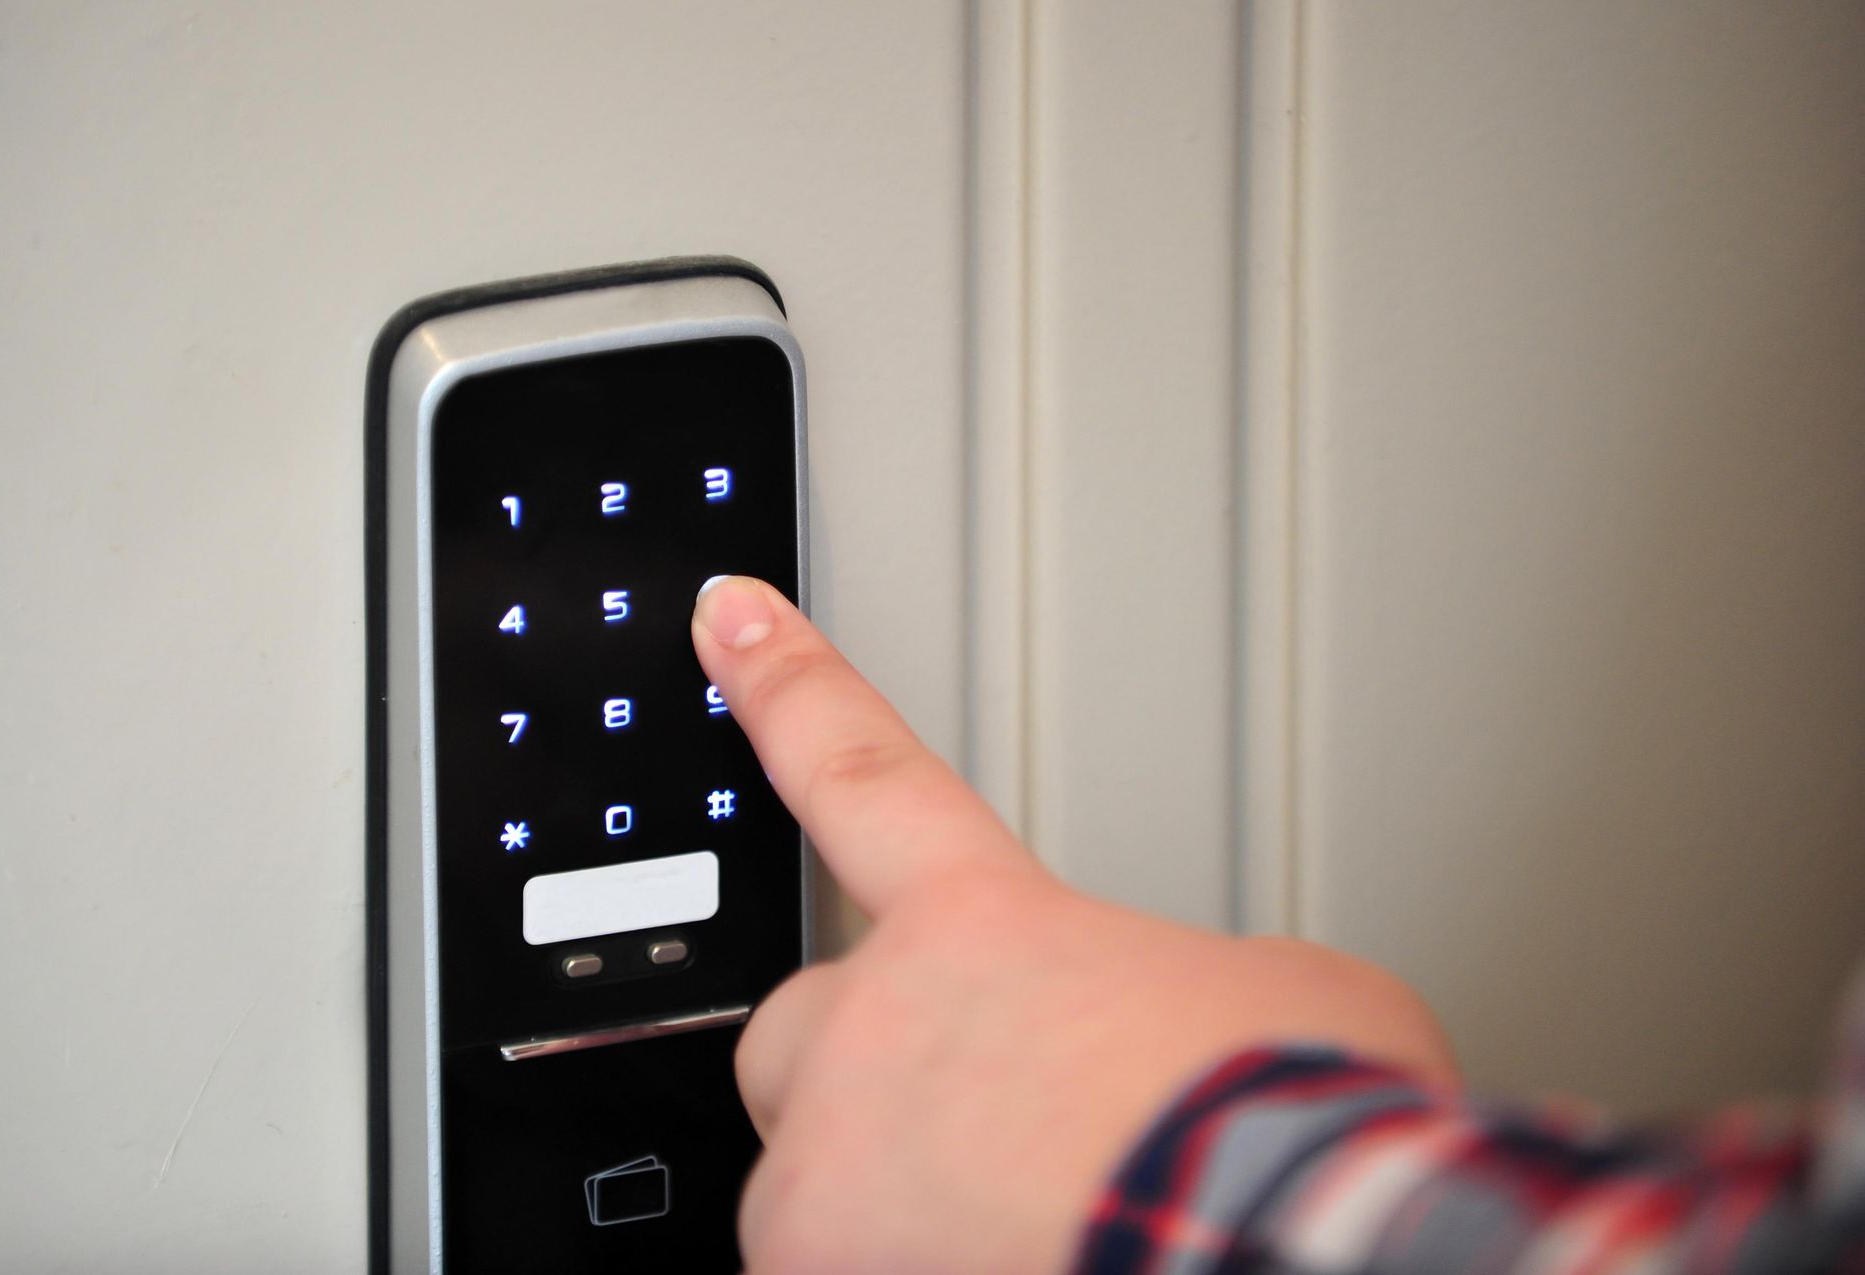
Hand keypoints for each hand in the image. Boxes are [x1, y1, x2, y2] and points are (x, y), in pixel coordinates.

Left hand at [691, 576, 1455, 1274]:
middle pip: (806, 1024)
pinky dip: (896, 1273)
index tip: (728, 616)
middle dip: (869, 1071)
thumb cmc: (1302, 1139)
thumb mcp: (1292, 995)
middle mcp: (883, 1023)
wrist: (1289, 1245)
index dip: (786, 684)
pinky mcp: (812, 1274)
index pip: (860, 768)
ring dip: (891, 1203)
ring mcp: (834, 1162)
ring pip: (810, 1176)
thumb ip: (1182, 982)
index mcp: (990, 923)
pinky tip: (1006, 1272)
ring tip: (1028, 1229)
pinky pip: (821, 1271)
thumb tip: (1193, 1023)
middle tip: (987, 1131)